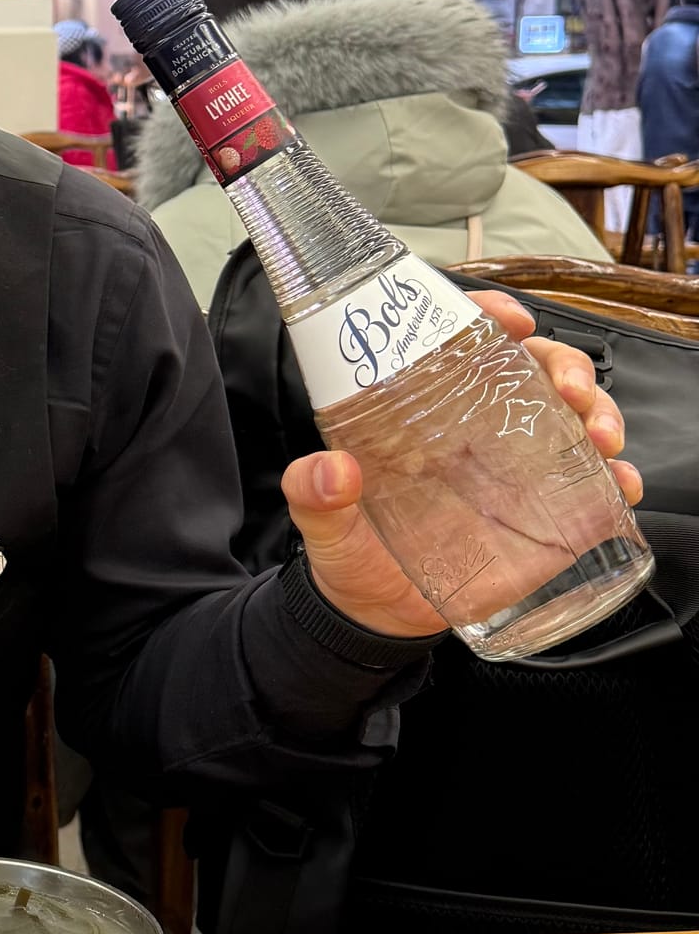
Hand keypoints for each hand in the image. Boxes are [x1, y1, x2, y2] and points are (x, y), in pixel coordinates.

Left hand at [282, 290, 642, 638]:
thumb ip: (314, 496)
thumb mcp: (324, 524)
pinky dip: (615, 477)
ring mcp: (515, 469)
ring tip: (600, 436)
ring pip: (571, 417)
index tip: (511, 319)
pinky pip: (590, 484)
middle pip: (532, 371)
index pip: (461, 342)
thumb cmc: (352, 554)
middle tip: (570, 389)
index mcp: (422, 412)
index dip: (488, 316)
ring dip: (599, 414)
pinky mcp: (542, 513)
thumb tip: (329, 471)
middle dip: (565, 366)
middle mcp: (475, 430)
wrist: (379, 618)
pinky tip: (619, 482)